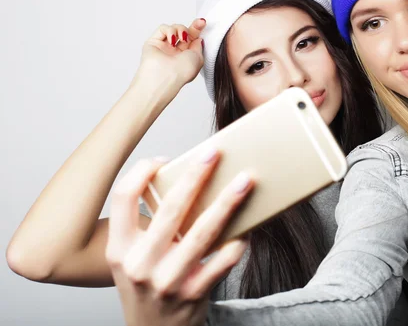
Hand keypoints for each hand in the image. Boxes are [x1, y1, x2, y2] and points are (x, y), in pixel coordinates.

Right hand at [106, 153, 252, 325]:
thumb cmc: (147, 286)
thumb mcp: (133, 258)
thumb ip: (148, 227)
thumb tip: (187, 182)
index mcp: (119, 248)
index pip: (122, 198)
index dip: (142, 172)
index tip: (165, 159)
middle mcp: (139, 264)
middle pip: (169, 209)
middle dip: (196, 176)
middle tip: (214, 153)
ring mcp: (166, 281)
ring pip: (202, 233)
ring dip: (227, 203)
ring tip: (244, 182)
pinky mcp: (193, 294)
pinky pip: (222, 262)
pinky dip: (238, 242)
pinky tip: (248, 227)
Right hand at [135, 18, 206, 90]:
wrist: (166, 77)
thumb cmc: (182, 72)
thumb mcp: (199, 58)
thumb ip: (198, 46)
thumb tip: (197, 37)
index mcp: (186, 56)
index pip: (192, 39)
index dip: (197, 29)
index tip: (203, 22)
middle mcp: (175, 51)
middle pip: (183, 32)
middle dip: (191, 27)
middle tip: (198, 24)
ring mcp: (164, 47)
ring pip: (173, 28)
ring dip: (180, 29)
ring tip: (182, 38)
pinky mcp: (153, 42)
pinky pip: (162, 28)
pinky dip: (169, 31)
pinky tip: (172, 40)